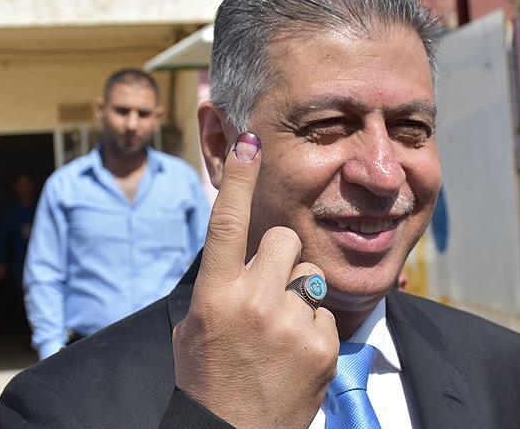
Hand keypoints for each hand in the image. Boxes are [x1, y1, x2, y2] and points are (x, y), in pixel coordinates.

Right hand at [172, 133, 338, 427]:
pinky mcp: (321, 346)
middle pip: (282, 239)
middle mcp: (253, 302)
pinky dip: (312, 329)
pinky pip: (325, 313)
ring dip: (296, 294)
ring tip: (278, 332)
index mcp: (214, 294)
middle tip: (266, 289)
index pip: (226, 222)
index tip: (250, 141)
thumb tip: (238, 249)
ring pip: (307, 275)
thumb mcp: (193, 327)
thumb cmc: (207, 377)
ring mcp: (290, 324)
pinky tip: (294, 355)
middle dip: (277, 256)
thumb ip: (217, 283)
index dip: (239, 177)